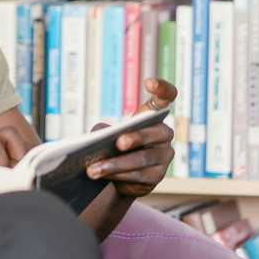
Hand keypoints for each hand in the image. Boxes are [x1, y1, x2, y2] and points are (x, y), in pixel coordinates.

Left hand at [85, 78, 177, 197]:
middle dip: (136, 137)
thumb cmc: (111, 146)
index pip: (165, 98)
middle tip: (118, 142)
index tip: (149, 82)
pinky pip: (140, 175)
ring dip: (116, 164)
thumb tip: (97, 137)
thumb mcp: (106, 134)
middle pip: (155, 133)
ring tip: (94, 169)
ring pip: (143, 158)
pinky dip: (119, 175)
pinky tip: (103, 175)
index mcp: (152, 116)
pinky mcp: (158, 176)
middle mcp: (164, 134)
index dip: (162, 88)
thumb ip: (103, 131)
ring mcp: (164, 156)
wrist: (116, 176)